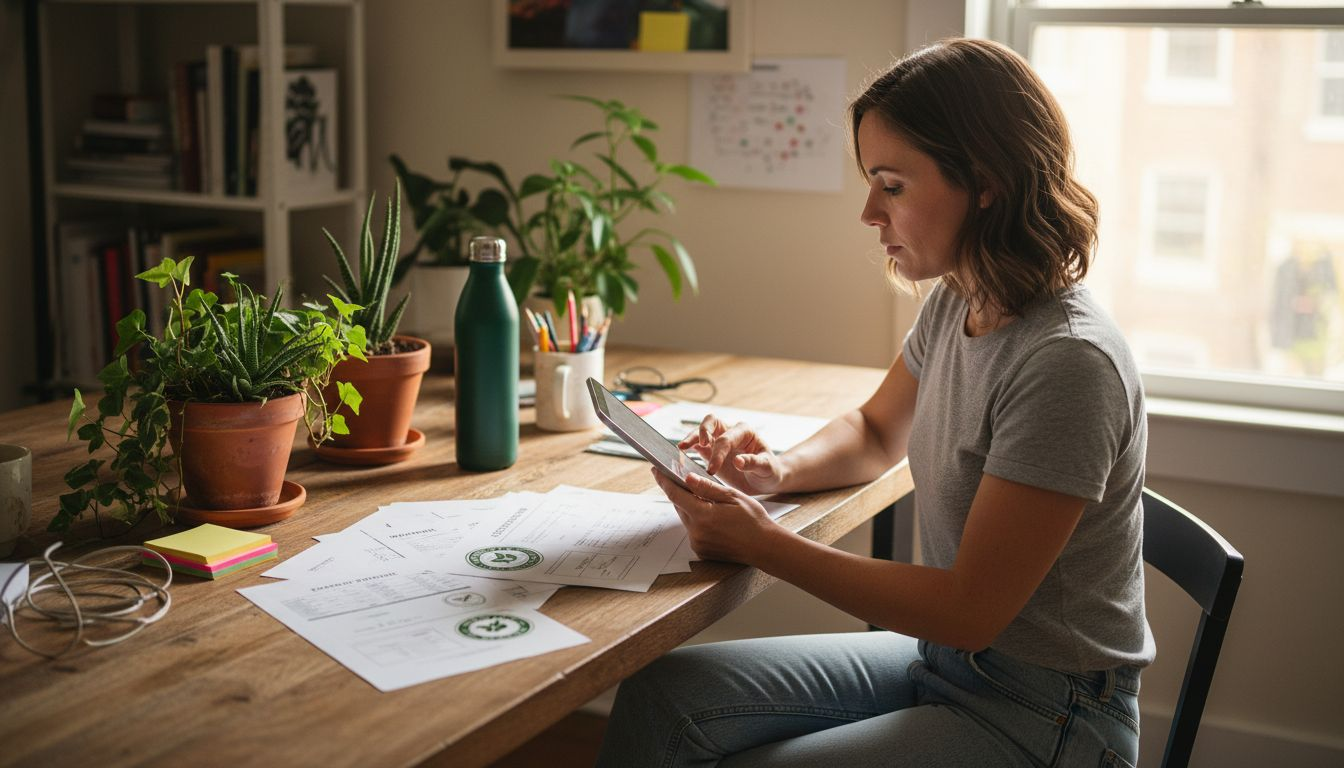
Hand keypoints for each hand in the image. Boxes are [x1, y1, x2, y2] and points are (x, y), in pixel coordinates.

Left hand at [650, 468, 779, 563]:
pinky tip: (712, 517)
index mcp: (703, 516)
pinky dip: (697, 520)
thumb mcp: (732, 497)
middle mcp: (696, 532)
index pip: (675, 494)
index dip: (664, 480)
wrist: (765, 547)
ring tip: (703, 498)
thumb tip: (686, 478)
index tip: (656, 470)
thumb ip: (707, 488)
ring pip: (686, 518)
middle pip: (679, 506)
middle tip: (682, 479)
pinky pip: (693, 530)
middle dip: (680, 492)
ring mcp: (698, 543)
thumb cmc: (753, 520)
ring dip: (690, 506)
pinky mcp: (701, 550)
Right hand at [678, 415, 786, 494]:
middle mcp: (730, 431)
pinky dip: (689, 447)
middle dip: (703, 432)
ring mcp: (719, 440)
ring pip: (701, 431)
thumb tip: (738, 461)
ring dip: (692, 437)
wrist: (765, 480)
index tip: (712, 470)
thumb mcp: (767, 468)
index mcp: (745, 432)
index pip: (727, 439)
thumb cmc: (769, 471)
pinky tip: (681, 454)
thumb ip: (754, 463)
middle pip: (712, 422)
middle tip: (699, 446)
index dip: (718, 453)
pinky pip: (697, 445)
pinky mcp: (710, 451)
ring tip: (681, 447)